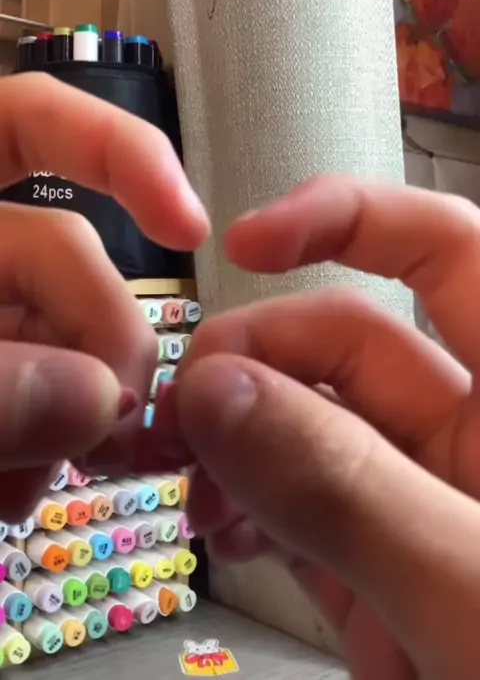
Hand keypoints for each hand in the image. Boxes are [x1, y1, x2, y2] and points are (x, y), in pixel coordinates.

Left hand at [0, 72, 208, 522]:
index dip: (117, 152)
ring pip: (53, 341)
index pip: (28, 121)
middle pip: (65, 255)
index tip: (190, 228)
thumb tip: (103, 398)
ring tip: (40, 486)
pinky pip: (25, 398)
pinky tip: (11, 498)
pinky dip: (31, 445)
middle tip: (118, 427)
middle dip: (101, 340)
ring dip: (68, 413)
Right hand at [170, 176, 479, 679]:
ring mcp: (429, 503)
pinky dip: (259, 511)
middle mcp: (478, 435)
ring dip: (242, 443)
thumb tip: (219, 396)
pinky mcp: (392, 569)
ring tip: (188, 484)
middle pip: (348, 344)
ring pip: (315, 431)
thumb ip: (349, 491)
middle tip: (182, 412)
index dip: (349, 220)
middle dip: (257, 362)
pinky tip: (224, 527)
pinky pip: (312, 510)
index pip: (445, 251)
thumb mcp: (473, 589)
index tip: (248, 240)